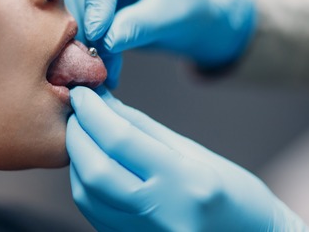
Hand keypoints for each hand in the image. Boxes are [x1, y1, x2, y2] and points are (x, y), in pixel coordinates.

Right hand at [64, 0, 255, 85]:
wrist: (182, 5)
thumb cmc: (185, 5)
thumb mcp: (169, 18)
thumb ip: (139, 26)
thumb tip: (106, 42)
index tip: (97, 34)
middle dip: (88, 15)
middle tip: (95, 58)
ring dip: (78, 22)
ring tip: (94, 58)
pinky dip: (74, 20)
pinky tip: (85, 46)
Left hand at [66, 87, 308, 231]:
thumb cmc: (233, 192)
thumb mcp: (193, 152)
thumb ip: (141, 127)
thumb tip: (101, 101)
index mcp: (186, 183)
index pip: (121, 141)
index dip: (92, 112)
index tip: (80, 92)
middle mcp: (165, 215)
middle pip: (94, 171)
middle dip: (77, 135)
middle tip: (75, 110)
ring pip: (87, 195)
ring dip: (77, 160)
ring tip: (83, 134)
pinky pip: (95, 213)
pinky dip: (86, 184)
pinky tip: (92, 163)